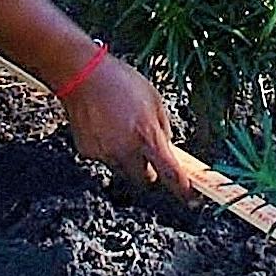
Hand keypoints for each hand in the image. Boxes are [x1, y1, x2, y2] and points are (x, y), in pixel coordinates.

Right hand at [61, 54, 200, 198]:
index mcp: (147, 136)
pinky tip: (105, 127)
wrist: (83, 77)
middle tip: (148, 154)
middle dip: (150, 172)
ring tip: (122, 130)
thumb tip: (166, 145)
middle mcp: (126, 151)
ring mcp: (105, 154)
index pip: (170, 173)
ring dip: (128, 159)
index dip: (183, 189)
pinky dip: (108, 149)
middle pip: (144, 180)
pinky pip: (105, 158)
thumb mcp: (154, 100)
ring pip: (123, 169)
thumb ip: (162, 128)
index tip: (192, 198)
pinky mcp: (88, 153)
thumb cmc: (122, 83)